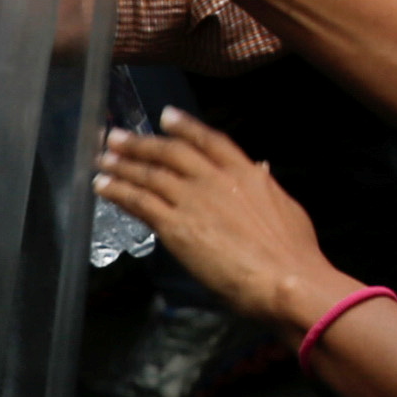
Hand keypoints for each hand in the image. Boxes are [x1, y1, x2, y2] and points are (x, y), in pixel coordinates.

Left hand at [94, 108, 348, 343]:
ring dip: (123, 164)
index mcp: (245, 173)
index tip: (165, 116)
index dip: (185, 127)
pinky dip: (118, 191)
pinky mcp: (175, 226)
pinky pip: (140, 202)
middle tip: (117, 137)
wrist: (284, 279)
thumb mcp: (286, 208)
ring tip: (102, 158)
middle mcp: (214, 179)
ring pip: (150, 174)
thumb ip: (266, 187)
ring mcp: (193, 200)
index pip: (209, 140)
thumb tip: (261, 170)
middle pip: (171, 152)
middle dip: (142, 143)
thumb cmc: (293, 253)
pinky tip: (103, 186)